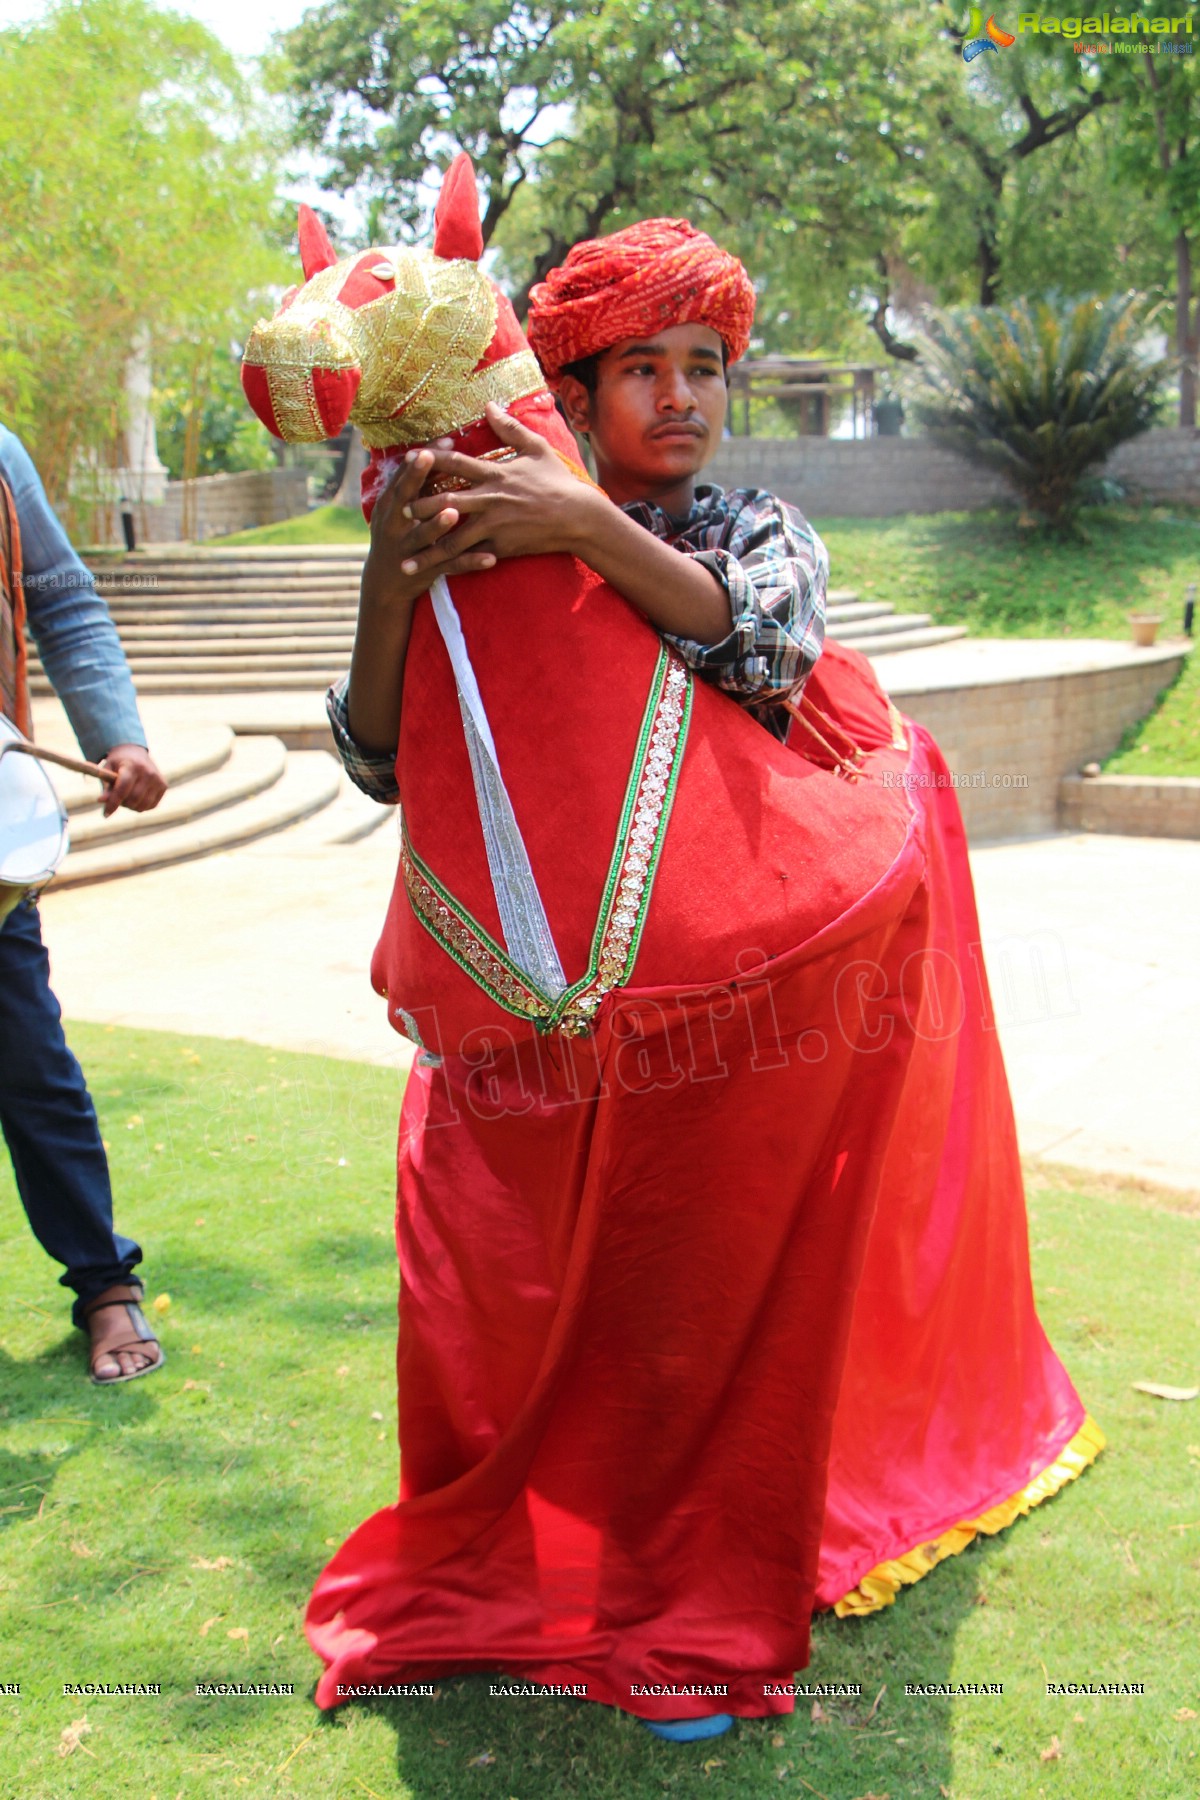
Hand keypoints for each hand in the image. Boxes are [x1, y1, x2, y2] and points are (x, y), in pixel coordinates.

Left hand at [100, 744, 166, 816]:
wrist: (135, 752)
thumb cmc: (118, 764)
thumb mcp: (108, 771)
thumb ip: (106, 787)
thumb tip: (101, 801)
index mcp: (132, 765)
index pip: (122, 789)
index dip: (113, 803)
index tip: (105, 814)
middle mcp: (148, 772)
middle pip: (133, 799)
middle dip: (122, 804)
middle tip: (116, 799)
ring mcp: (158, 779)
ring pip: (142, 805)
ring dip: (131, 806)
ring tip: (126, 796)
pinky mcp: (163, 785)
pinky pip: (151, 806)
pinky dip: (141, 806)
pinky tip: (137, 796)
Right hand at [362, 445, 495, 609]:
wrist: (386, 581)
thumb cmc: (400, 532)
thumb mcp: (399, 508)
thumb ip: (416, 483)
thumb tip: (433, 448)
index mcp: (391, 504)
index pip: (404, 476)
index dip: (419, 458)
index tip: (440, 439)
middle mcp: (396, 524)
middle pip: (406, 498)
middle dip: (416, 479)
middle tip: (429, 458)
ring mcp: (410, 548)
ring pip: (424, 535)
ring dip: (437, 525)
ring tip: (453, 513)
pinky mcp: (427, 570)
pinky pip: (450, 566)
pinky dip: (470, 562)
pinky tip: (491, 559)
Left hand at [406, 403, 604, 563]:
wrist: (578, 518)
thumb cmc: (558, 482)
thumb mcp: (537, 449)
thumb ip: (510, 428)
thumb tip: (489, 405)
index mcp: (495, 473)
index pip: (455, 463)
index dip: (430, 460)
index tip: (409, 460)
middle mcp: (490, 498)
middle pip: (445, 500)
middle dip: (420, 506)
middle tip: (400, 510)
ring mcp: (494, 524)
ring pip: (453, 535)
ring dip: (428, 543)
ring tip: (406, 551)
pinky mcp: (501, 545)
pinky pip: (471, 555)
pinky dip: (451, 563)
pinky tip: (434, 571)